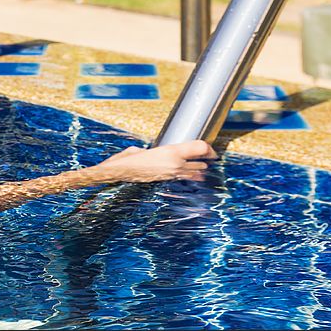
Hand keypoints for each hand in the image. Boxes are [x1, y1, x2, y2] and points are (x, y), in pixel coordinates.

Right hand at [95, 140, 216, 182]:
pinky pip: (184, 179)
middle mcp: (175, 164)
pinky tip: (189, 174)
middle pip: (201, 162)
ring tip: (200, 166)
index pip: (200, 148)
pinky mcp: (167, 182)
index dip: (209, 149)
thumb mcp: (145, 148)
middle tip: (208, 157)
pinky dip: (189, 176)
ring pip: (195, 173)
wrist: (119, 173)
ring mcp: (172, 175)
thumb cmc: (128, 158)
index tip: (211, 150)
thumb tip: (162, 153)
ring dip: (199, 169)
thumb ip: (158, 150)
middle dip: (206, 160)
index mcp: (171, 151)